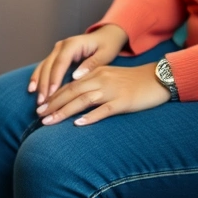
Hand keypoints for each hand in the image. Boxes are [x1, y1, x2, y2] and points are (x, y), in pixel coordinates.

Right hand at [28, 24, 128, 101]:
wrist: (106, 35)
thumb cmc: (107, 45)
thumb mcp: (105, 54)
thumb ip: (91, 64)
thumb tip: (76, 77)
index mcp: (73, 44)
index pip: (61, 62)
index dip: (55, 78)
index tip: (52, 93)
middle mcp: (62, 45)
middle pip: (49, 65)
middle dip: (44, 84)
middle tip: (43, 102)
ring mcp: (57, 50)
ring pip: (44, 66)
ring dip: (39, 83)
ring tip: (38, 100)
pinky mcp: (56, 56)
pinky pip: (44, 67)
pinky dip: (38, 78)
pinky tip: (32, 89)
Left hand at [36, 63, 169, 125]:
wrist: (158, 78)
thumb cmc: (133, 81)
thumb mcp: (110, 77)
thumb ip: (93, 84)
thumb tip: (75, 99)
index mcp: (96, 73)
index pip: (70, 84)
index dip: (53, 95)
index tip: (40, 106)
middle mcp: (101, 79)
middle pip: (72, 92)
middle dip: (53, 104)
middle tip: (38, 115)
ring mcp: (112, 90)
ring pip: (83, 100)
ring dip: (64, 111)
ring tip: (50, 122)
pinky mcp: (123, 102)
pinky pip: (104, 110)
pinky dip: (90, 117)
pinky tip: (78, 124)